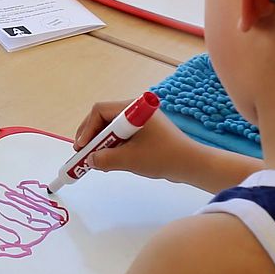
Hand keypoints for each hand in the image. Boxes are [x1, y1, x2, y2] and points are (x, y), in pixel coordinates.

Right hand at [74, 100, 206, 182]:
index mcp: (134, 109)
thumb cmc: (163, 157)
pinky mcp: (146, 130)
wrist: (192, 165)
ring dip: (102, 143)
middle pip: (104, 117)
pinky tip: (112, 159)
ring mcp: (141, 119)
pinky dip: (114, 146)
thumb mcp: (129, 160)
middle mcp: (136, 109)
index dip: (87, 129)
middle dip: (92, 136)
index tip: (82, 148)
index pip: (100, 111)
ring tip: (97, 159)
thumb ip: (105, 159)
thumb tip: (90, 160)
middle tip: (84, 154)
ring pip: (112, 127)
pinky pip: (122, 134)